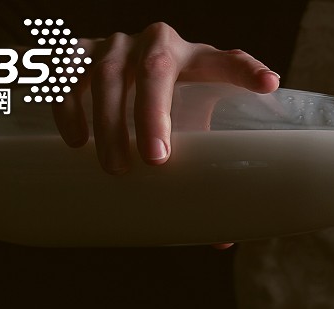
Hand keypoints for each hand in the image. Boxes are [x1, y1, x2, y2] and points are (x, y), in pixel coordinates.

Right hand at [54, 22, 279, 174]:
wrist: (122, 66)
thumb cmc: (171, 102)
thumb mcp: (194, 122)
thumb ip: (208, 168)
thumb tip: (222, 242)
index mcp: (198, 58)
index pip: (227, 60)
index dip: (247, 71)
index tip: (267, 85)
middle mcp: (157, 43)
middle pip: (156, 70)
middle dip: (153, 114)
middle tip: (155, 161)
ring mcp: (116, 44)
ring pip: (108, 74)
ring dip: (109, 120)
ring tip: (114, 168)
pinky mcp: (79, 50)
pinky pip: (67, 72)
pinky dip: (68, 105)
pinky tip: (74, 141)